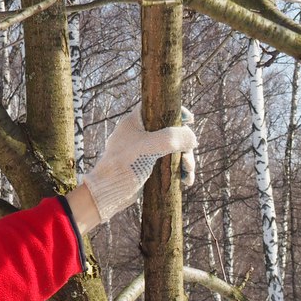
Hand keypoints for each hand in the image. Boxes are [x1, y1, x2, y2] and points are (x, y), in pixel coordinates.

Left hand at [82, 104, 197, 221]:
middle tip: (187, 159)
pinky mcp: (147, 167)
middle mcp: (140, 134)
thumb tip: (192, 138)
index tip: (190, 120)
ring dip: (185, 160)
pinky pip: (168, 164)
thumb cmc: (124, 165)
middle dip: (184, 145)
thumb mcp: (150, 146)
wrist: (108, 193)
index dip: (176, 111)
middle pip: (171, 132)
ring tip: (188, 173)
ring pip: (172, 150)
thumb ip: (173, 138)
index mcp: (135, 122)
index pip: (158, 107)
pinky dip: (179, 171)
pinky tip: (186, 180)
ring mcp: (144, 151)